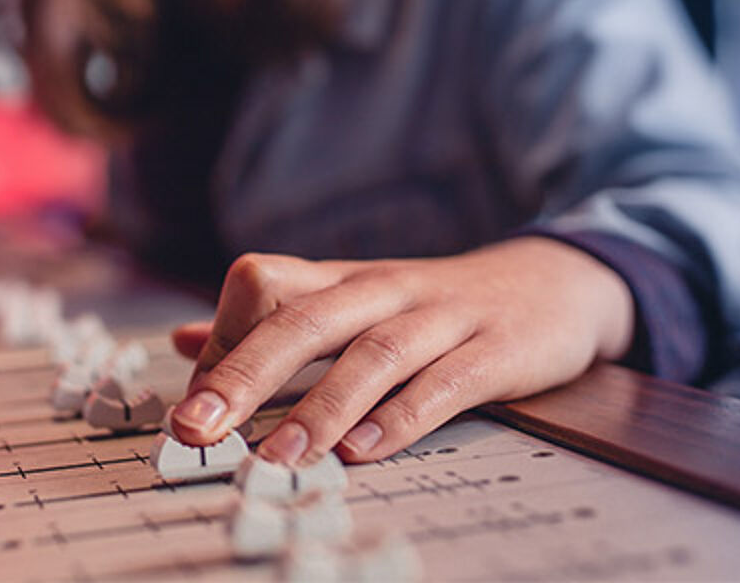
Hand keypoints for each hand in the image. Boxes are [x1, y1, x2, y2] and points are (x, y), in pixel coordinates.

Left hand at [167, 237, 634, 464]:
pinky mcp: (496, 348)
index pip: (262, 285)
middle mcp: (383, 291)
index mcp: (341, 281)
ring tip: (280, 458)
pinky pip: (445, 382)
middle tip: (200, 426)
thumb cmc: (434, 305)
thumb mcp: (350, 302)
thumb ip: (271, 322)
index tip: (191, 402)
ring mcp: (441, 317)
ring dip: (321, 407)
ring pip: (373, 354)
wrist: (555, 281)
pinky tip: (366, 449)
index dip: (221, 339)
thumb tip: (184, 342)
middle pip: (303, 320)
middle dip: (245, 373)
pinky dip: (403, 417)